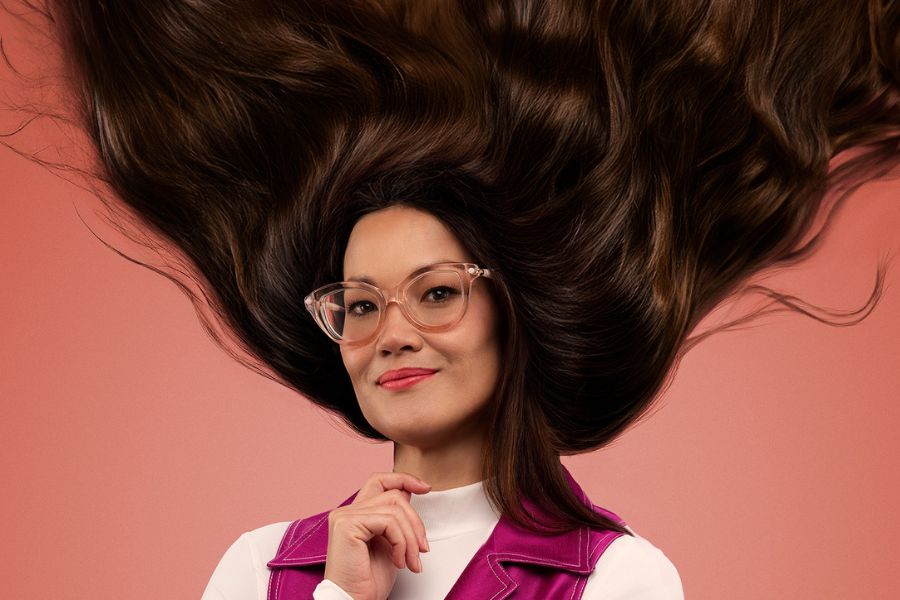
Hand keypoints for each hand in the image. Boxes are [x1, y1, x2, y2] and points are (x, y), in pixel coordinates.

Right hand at [323, 472, 431, 599]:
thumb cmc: (368, 581)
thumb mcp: (390, 543)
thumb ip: (395, 519)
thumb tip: (409, 492)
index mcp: (355, 514)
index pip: (380, 481)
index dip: (404, 479)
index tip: (426, 488)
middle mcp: (347, 511)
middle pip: (394, 496)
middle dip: (416, 522)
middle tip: (422, 549)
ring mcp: (345, 516)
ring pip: (395, 509)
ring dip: (411, 539)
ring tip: (411, 561)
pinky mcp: (347, 524)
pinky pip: (389, 521)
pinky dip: (401, 542)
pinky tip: (398, 561)